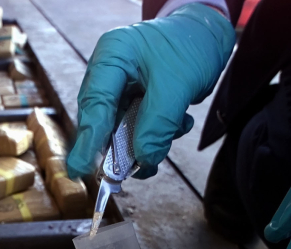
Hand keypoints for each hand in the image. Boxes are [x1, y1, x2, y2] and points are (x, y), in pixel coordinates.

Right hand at [66, 3, 234, 179]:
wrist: (210, 33)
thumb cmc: (192, 45)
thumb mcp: (178, 85)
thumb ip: (158, 125)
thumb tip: (144, 159)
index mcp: (112, 57)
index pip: (95, 104)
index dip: (88, 139)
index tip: (80, 169)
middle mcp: (110, 72)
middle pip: (103, 120)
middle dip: (120, 147)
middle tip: (127, 172)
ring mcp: (121, 86)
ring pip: (121, 128)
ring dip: (143, 143)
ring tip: (163, 146)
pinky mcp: (134, 98)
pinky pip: (136, 126)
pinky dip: (155, 135)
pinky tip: (176, 127)